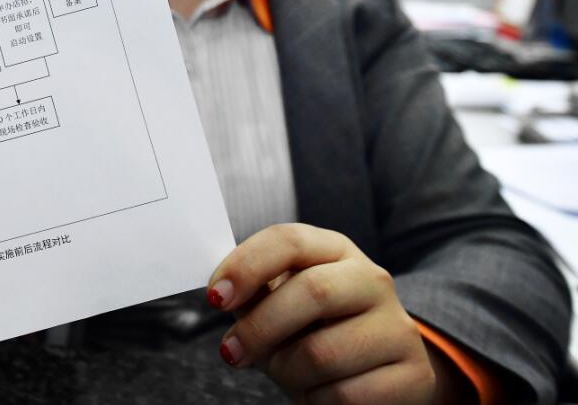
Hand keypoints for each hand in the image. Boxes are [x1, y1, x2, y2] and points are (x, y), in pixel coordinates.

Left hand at [206, 223, 450, 403]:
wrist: (377, 374)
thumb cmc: (314, 331)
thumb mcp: (282, 303)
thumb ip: (254, 293)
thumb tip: (221, 292)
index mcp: (334, 250)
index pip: (288, 240)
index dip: (246, 266)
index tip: (215, 298)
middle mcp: (372, 280)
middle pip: (312, 291)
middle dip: (260, 327)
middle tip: (231, 352)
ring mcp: (398, 326)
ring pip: (323, 352)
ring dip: (288, 372)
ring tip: (288, 373)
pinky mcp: (413, 375)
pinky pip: (346, 395)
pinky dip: (317, 401)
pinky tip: (320, 393)